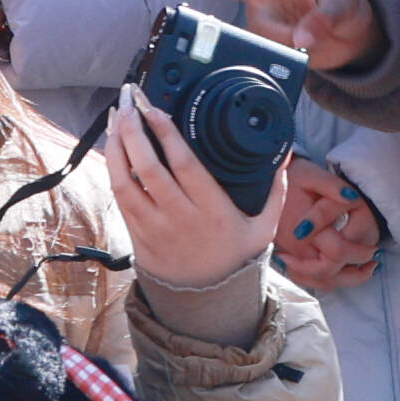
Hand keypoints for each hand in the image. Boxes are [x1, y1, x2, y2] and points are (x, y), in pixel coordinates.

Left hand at [105, 86, 279, 292]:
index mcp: (212, 211)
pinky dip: (113, 166)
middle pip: (148, 168)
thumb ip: (275, 190)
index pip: (185, 165)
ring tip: (118, 114)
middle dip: (134, 129)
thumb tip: (286, 154)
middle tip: (130, 100)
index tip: (156, 108)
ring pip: (125, 180)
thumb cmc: (234, 259)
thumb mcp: (264, 228)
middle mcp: (180, 217)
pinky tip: (114, 144)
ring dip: (117, 144)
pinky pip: (120, 195)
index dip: (167, 133)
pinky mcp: (137, 234)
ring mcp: (154, 227)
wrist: (205, 301)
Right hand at [157, 0, 375, 71]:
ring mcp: (262, 19)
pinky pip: (261, 51)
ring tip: (308, 44)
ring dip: (279, 41)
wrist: (351, 41)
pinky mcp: (265, 43)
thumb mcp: (345, 8)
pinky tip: (295, 57)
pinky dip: (277, 58)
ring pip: (254, 31)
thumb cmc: (348, 11)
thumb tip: (301, 40)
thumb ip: (324, 19)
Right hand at [273, 152, 383, 289]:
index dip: (358, 254)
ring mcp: (290, 253)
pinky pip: (307, 277)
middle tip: (373, 262)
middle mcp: (296, 246)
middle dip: (354, 273)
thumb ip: (333, 186)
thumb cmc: (290, 176)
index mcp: (304, 227)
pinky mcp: (288, 255)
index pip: (336, 253)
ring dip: (343, 280)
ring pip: (318, 281)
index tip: (373, 249)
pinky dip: (326, 280)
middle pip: (328, 274)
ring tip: (363, 271)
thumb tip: (352, 198)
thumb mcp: (312, 173)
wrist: (259, 181)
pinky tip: (340, 271)